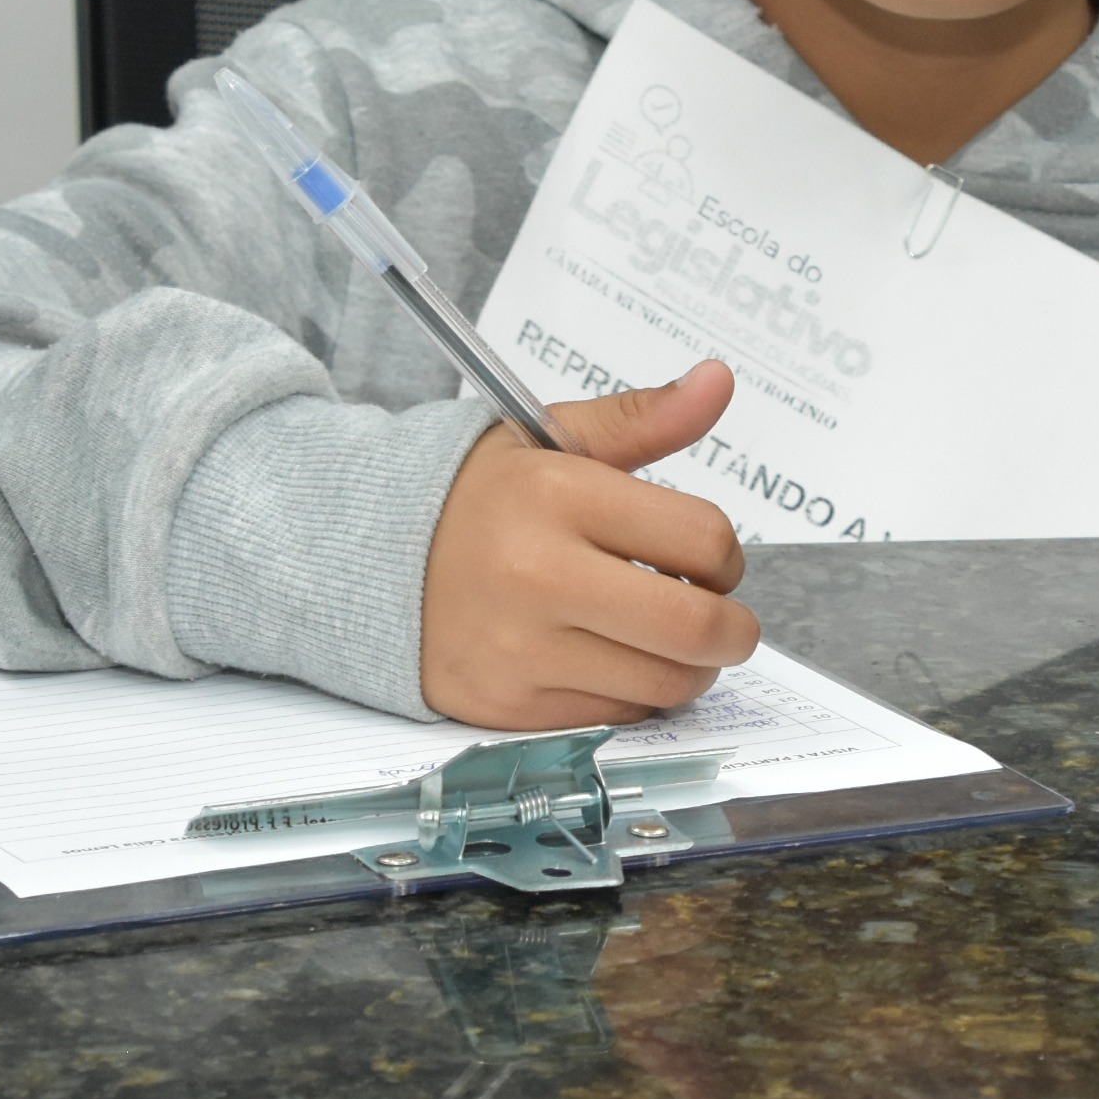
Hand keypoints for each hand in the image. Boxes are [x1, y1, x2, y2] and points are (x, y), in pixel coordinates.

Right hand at [419, 360, 759, 727]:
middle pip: (696, 627)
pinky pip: (616, 716)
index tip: (709, 560)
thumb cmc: (475, 498)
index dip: (725, 555)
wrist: (365, 557)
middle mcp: (538, 575)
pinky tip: (611, 660)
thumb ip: (644, 417)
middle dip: (734, 630)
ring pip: (666, 684)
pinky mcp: (507, 704)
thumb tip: (719, 382)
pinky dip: (633, 696)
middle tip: (724, 620)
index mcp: (557, 495)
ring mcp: (520, 648)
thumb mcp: (550, 438)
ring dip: (690, 668)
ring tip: (665, 640)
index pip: (702, 540)